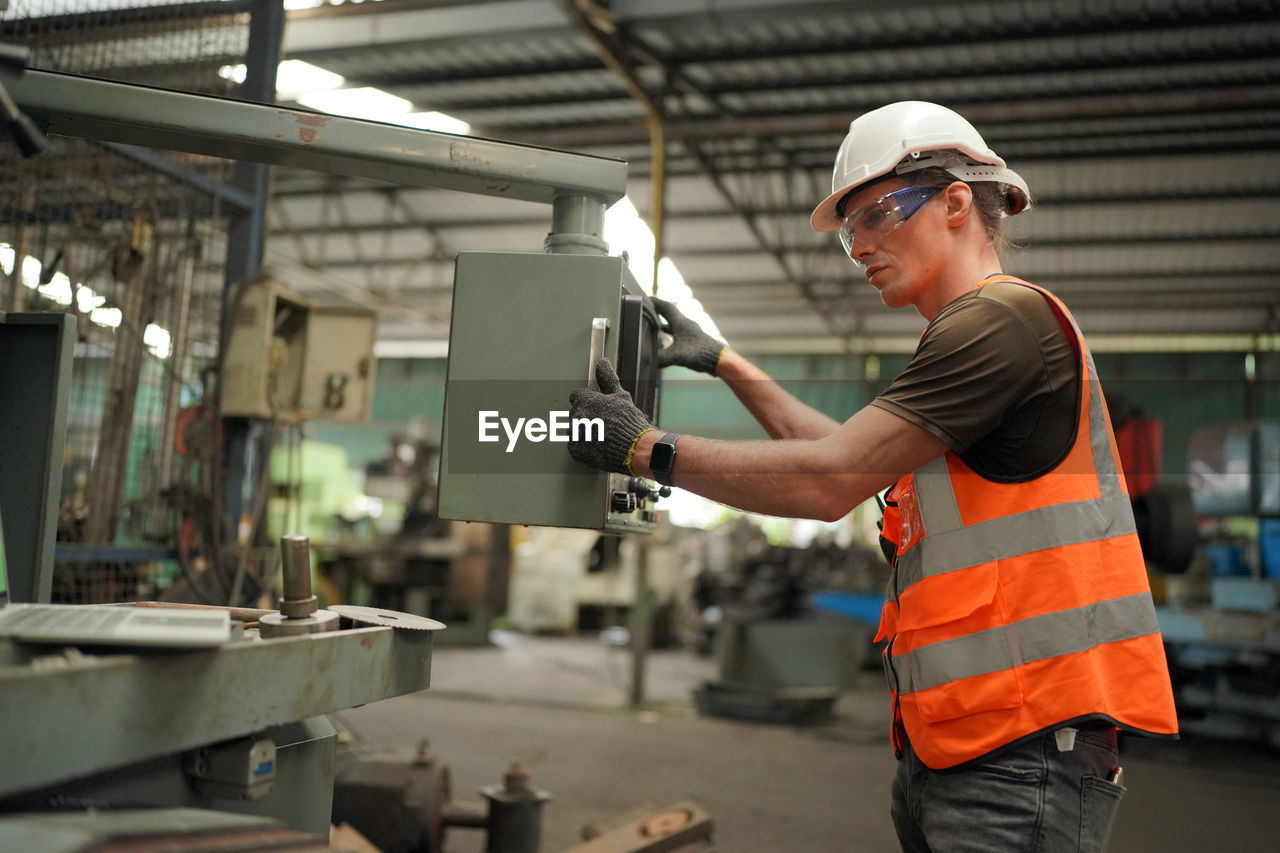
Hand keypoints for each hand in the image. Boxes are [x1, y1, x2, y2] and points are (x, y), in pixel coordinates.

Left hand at [568, 358, 656, 475]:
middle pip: (576, 412)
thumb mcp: (620, 396)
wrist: (634, 448)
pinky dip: (584, 445)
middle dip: (587, 415)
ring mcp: (575, 434)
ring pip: (574, 428)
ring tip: (603, 435)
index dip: (589, 400)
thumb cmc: (629, 422)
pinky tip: (598, 444)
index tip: (597, 406)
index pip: (577, 395)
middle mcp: (576, 416)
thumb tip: (602, 363)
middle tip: (603, 422)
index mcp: (585, 400)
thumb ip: (607, 378)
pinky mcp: (576, 450)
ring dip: (584, 430)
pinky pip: (575, 445)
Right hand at [653, 298, 724, 374]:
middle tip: (648, 310)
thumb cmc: (701, 353)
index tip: (646, 298)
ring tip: (654, 326)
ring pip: (674, 324)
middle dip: (658, 311)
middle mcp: (686, 325)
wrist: (719, 360)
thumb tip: (649, 362)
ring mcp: (690, 333)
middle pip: (670, 314)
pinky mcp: (693, 341)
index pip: (666, 307)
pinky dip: (671, 335)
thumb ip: (661, 358)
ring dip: (664, 323)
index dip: (655, 302)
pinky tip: (667, 343)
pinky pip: (679, 334)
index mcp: (681, 323)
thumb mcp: (677, 355)